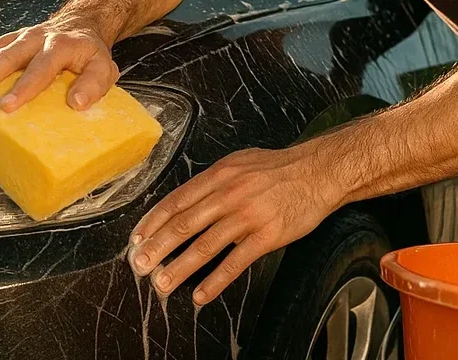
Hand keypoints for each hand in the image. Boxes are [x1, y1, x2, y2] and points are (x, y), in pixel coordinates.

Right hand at [0, 14, 117, 112]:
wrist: (84, 22)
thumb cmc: (91, 53)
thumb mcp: (105, 68)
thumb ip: (94, 84)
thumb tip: (77, 103)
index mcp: (63, 46)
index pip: (42, 68)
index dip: (25, 86)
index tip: (8, 105)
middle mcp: (41, 38)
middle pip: (12, 55)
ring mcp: (25, 36)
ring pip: (0, 49)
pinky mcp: (16, 37)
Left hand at [127, 146, 342, 304]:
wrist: (318, 172)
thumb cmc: (278, 168)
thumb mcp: (240, 163)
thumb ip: (213, 182)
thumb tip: (187, 201)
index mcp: (219, 175)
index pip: (177, 200)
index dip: (154, 221)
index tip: (138, 237)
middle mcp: (229, 194)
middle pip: (185, 224)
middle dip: (158, 247)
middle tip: (140, 264)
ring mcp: (248, 216)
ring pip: (205, 245)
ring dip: (180, 267)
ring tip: (163, 283)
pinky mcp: (267, 236)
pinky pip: (235, 262)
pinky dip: (215, 281)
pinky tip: (201, 294)